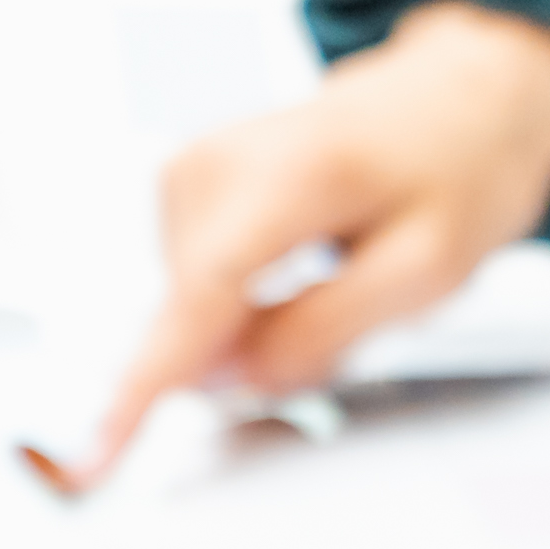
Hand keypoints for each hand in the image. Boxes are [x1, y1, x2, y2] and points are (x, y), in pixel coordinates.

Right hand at [85, 2, 549, 480]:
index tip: (93, 457)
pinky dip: (246, 298)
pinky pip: (196, 284)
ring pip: (192, 307)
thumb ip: (324, 333)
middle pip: (193, 314)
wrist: (456, 92)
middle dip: (257, 350)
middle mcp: (221, 160)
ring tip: (340, 265)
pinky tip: (303, 257)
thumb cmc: (454, 166)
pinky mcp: (185, 182)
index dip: (143, 388)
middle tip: (355, 302)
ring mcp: (194, 165)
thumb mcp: (427, 269)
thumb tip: (230, 382)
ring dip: (257, 322)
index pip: (196, 299)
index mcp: (290, 175)